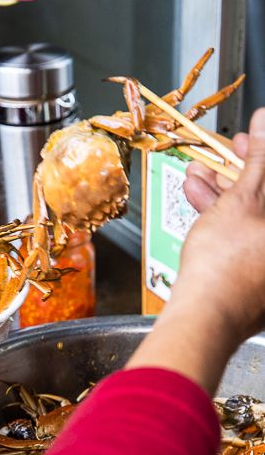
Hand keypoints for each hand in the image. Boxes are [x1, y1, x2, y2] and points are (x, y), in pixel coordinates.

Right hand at [177, 109, 264, 343]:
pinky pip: (242, 237)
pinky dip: (223, 218)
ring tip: (197, 175)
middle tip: (228, 152)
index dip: (264, 153)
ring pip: (254, 217)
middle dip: (246, 170)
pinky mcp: (256, 279)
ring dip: (226, 192)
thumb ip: (259, 159)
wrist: (205, 316)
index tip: (253, 138)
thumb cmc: (227, 265)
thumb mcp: (243, 198)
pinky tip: (199, 203)